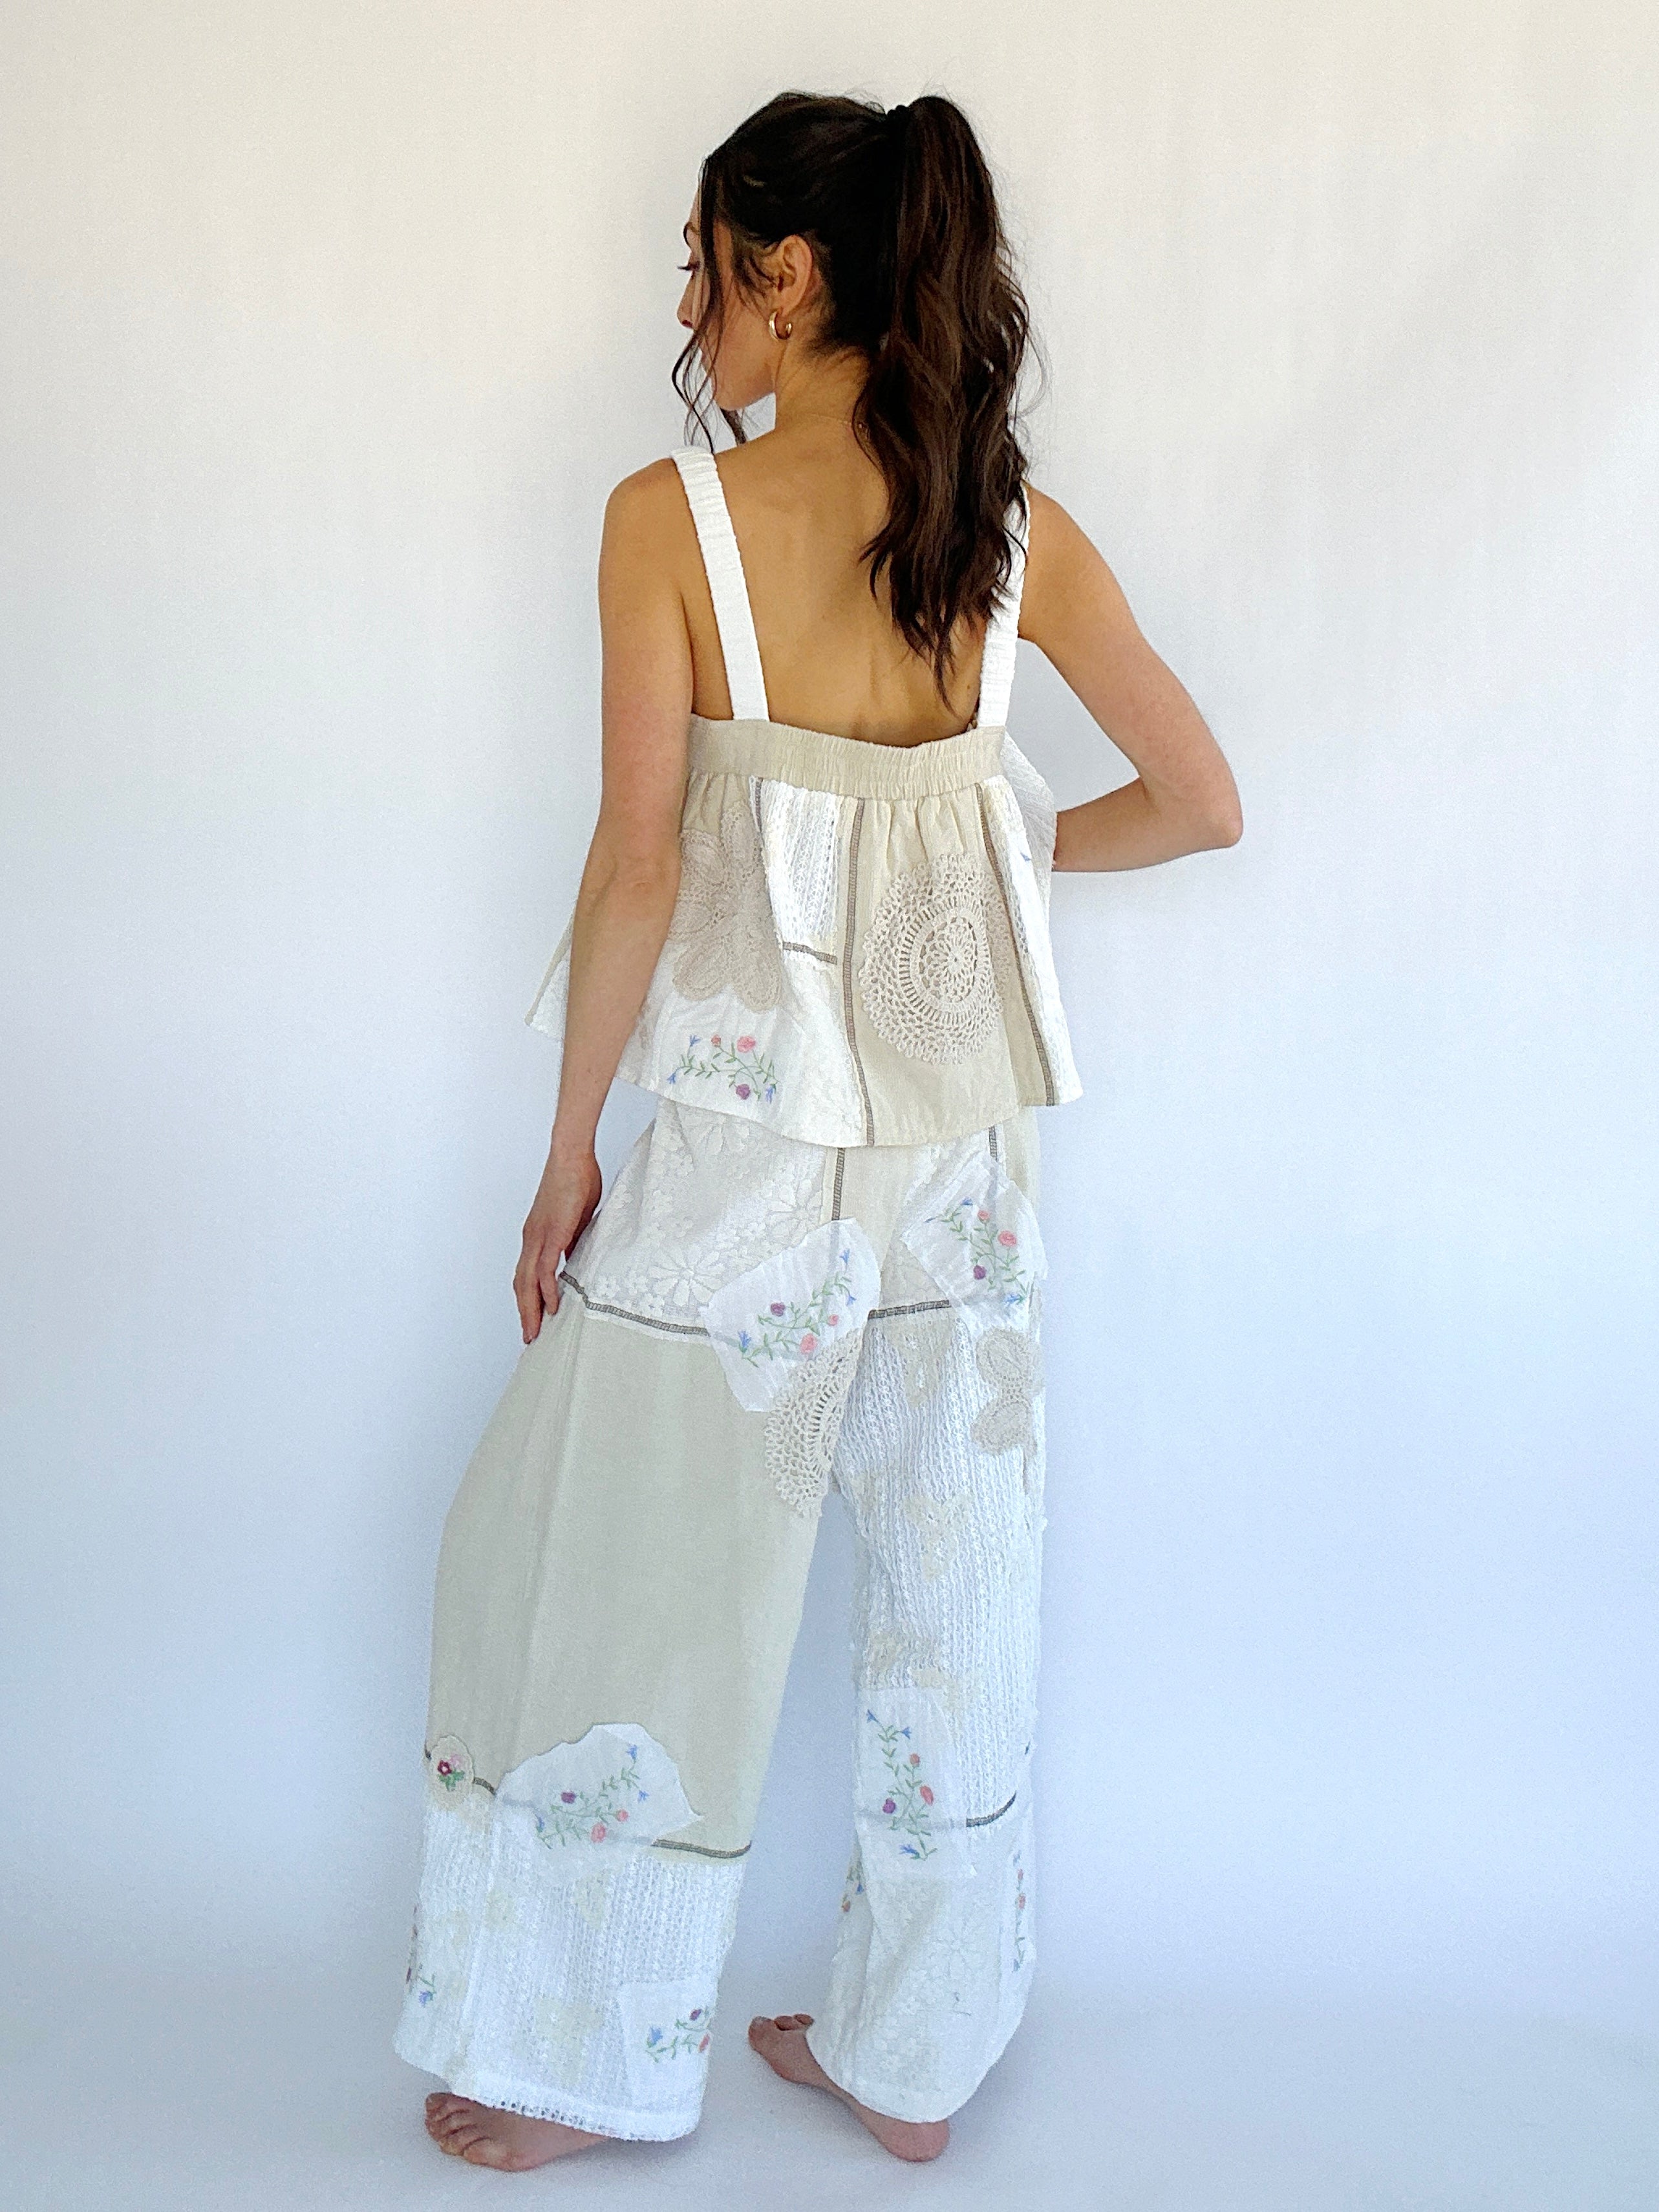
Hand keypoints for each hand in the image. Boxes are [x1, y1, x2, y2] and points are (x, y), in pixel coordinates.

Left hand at [515, 1141, 602, 1342]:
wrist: (571, 1156)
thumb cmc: (576, 1180)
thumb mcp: (575, 1218)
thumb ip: (572, 1240)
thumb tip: (573, 1259)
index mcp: (536, 1236)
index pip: (526, 1275)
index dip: (528, 1299)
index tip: (534, 1318)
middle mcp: (531, 1239)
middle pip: (521, 1284)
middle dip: (525, 1313)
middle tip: (530, 1336)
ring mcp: (538, 1236)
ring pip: (527, 1281)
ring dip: (531, 1308)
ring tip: (537, 1330)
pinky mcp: (552, 1232)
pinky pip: (545, 1267)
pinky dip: (546, 1289)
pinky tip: (553, 1305)